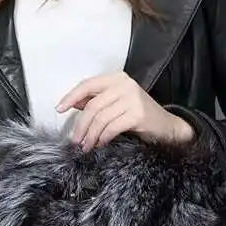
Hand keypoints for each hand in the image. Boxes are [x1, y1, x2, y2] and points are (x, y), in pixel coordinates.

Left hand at [55, 71, 194, 150]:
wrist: (166, 126)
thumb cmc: (138, 115)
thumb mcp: (116, 104)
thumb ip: (96, 101)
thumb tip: (72, 104)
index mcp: (117, 78)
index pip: (88, 84)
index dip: (71, 97)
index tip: (59, 109)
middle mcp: (125, 84)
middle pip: (93, 105)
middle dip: (81, 125)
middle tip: (75, 140)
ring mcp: (133, 98)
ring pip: (100, 118)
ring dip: (90, 135)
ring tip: (86, 146)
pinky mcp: (138, 114)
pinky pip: (112, 128)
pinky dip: (102, 138)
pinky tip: (100, 144)